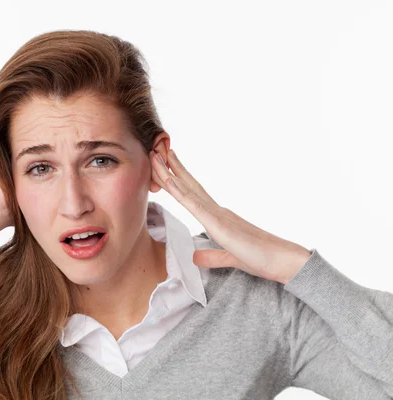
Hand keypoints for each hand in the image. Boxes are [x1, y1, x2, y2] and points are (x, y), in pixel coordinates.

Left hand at [150, 149, 311, 284]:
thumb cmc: (262, 259)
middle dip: (170, 169)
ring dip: (170, 173)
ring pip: (188, 190)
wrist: (285, 262)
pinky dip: (181, 192)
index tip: (164, 168)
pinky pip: (196, 206)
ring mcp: (218, 215)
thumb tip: (195, 257)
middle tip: (155, 150)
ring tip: (156, 156)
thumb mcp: (229, 259)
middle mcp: (218, 211)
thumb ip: (212, 256)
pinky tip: (169, 181)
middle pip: (188, 186)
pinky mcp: (220, 225)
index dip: (177, 181)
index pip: (192, 196)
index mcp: (219, 217)